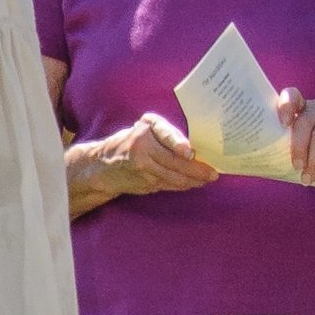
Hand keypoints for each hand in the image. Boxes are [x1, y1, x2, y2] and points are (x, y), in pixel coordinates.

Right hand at [73, 114, 217, 196]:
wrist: (101, 165)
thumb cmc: (128, 142)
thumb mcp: (142, 129)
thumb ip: (165, 134)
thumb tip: (193, 148)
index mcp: (143, 132)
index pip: (164, 135)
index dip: (177, 143)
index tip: (189, 151)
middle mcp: (141, 150)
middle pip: (174, 162)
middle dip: (197, 169)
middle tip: (213, 173)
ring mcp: (143, 170)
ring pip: (174, 177)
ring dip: (194, 180)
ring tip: (208, 179)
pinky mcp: (144, 183)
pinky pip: (169, 185)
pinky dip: (183, 185)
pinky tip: (193, 183)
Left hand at [276, 88, 314, 189]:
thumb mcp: (301, 152)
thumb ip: (286, 148)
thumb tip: (260, 159)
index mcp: (305, 107)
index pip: (292, 96)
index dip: (286, 107)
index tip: (283, 124)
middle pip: (304, 122)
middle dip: (297, 147)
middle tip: (295, 167)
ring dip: (311, 161)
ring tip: (306, 178)